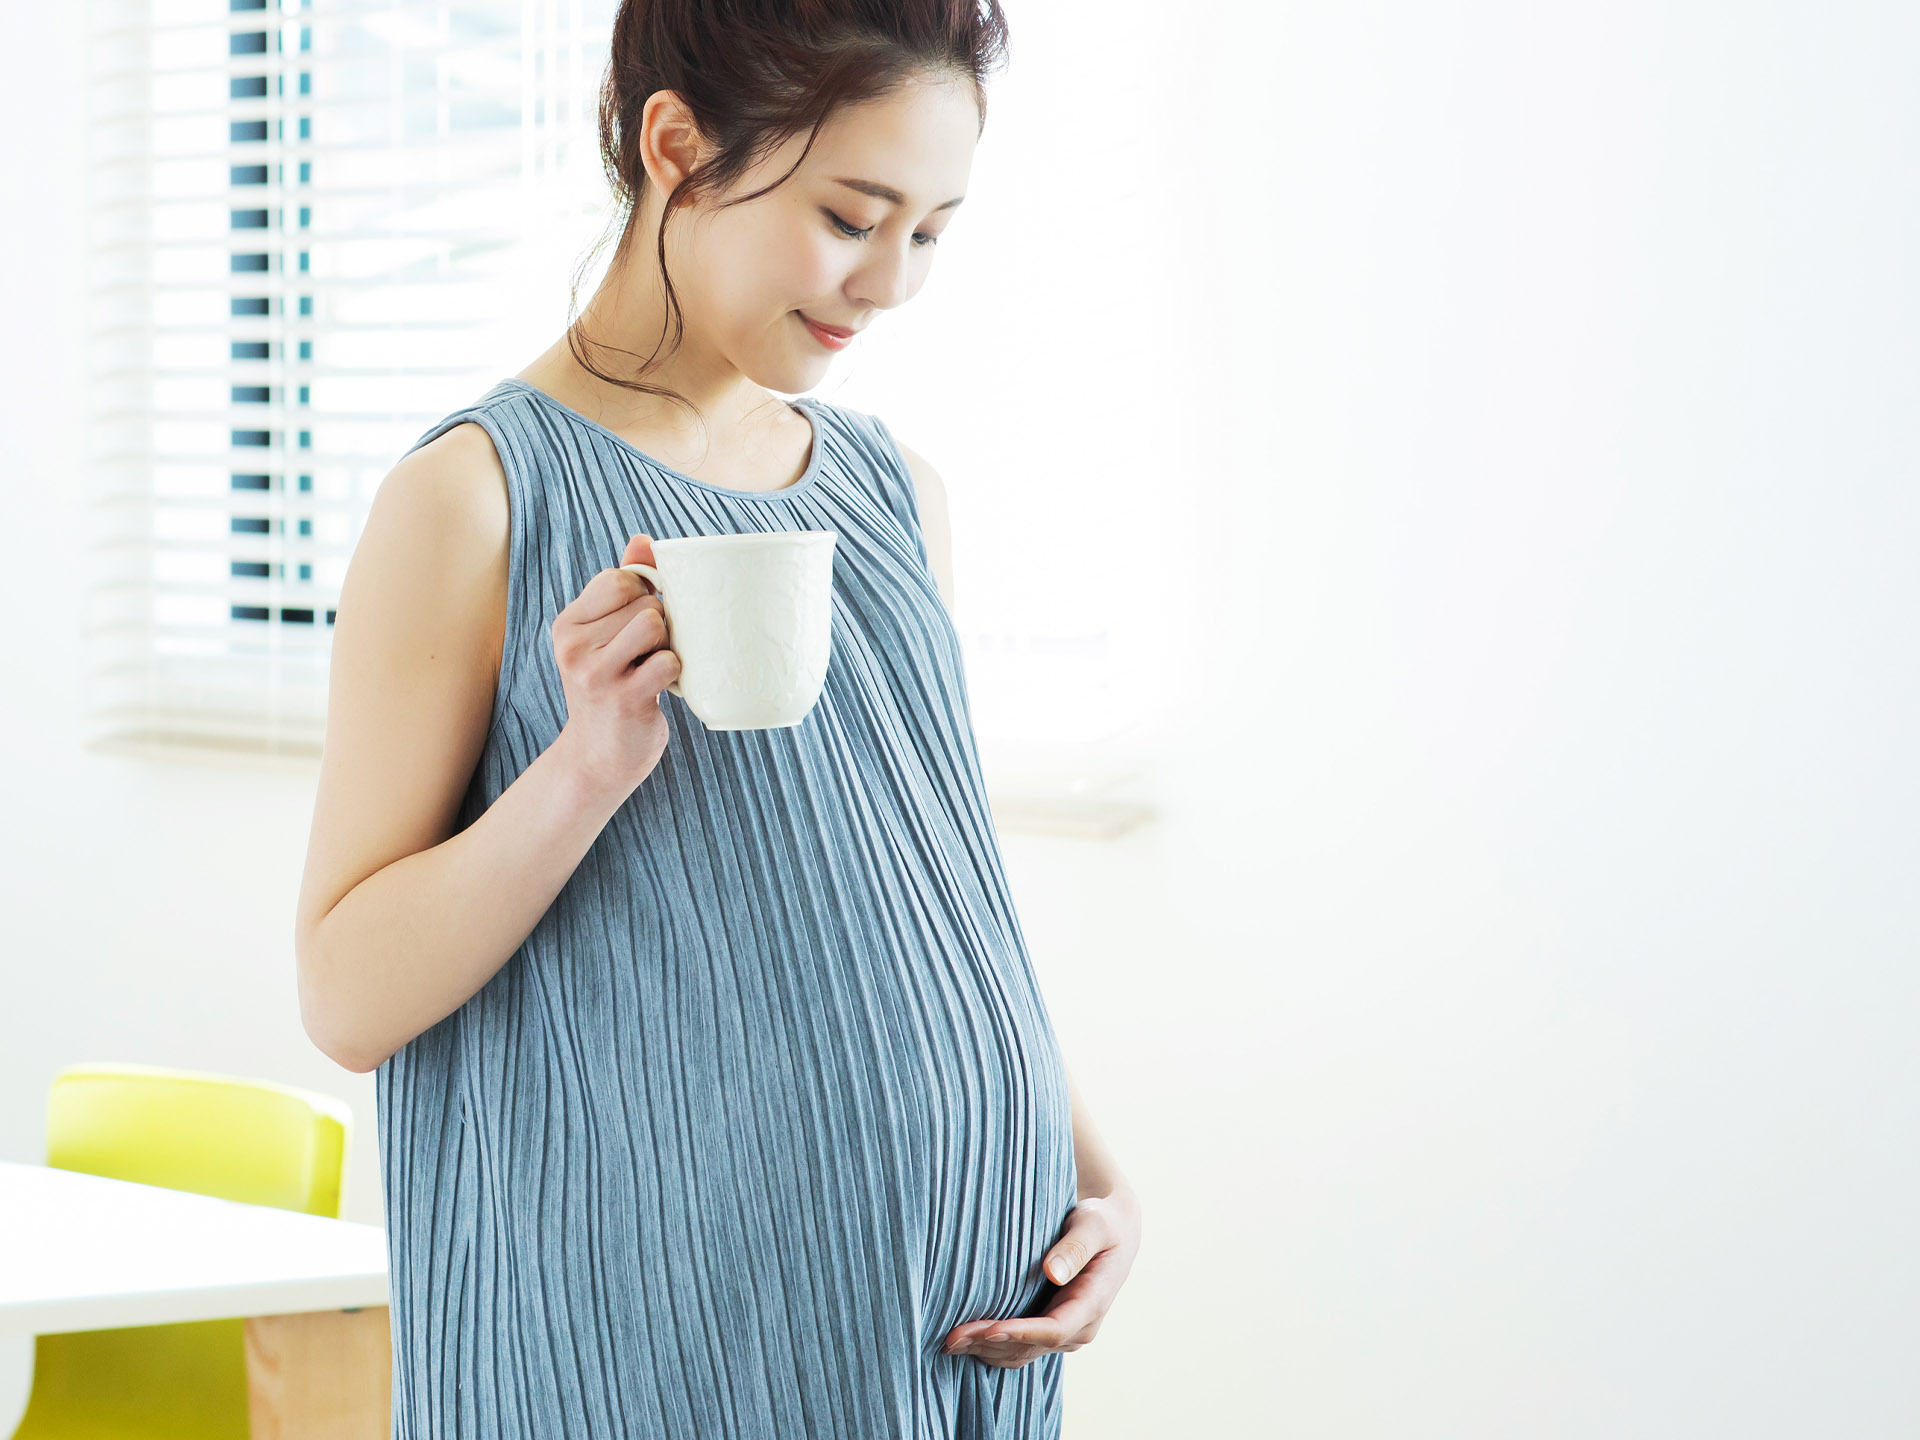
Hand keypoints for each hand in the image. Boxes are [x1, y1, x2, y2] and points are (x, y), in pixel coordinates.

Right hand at [551, 532, 681, 796]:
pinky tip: (659, 689)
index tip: (639, 622)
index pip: (620, 579)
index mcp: (568, 624)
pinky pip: (668, 661)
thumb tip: (643, 540)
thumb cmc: (611, 688)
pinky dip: (674, 672)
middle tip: (645, 656)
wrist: (598, 758)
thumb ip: (623, 587)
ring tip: (652, 667)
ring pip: (656, 624)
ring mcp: (596, 673)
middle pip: (645, 603)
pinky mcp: (624, 698)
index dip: (645, 595)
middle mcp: (574, 646)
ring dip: (667, 645)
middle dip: (659, 624)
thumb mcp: (605, 637)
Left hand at [940, 1184, 1141, 1368]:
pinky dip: (992, 1347)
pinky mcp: (1051, 1330)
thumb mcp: (1094, 1224)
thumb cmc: (1102, 1221)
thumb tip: (1052, 1272)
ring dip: (986, 1351)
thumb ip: (1075, 1247)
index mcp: (1093, 1303)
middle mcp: (1080, 1327)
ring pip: (1022, 1354)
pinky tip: (965, 1340)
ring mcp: (1065, 1333)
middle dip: (989, 1344)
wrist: (1113, 1232)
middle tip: (950, 1338)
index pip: (1054, 1329)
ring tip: (948, 1342)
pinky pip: (1019, 1348)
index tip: (988, 1330)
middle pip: (1030, 1346)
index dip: (1019, 1333)